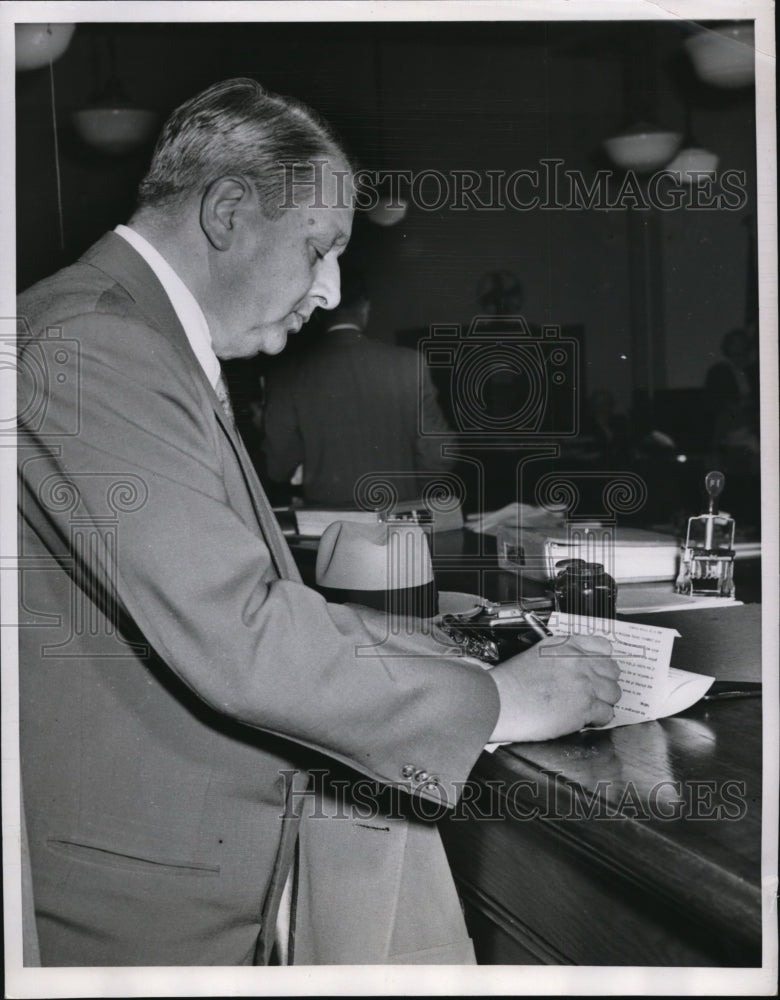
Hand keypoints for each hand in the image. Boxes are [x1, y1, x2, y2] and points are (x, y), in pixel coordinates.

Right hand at [487, 633, 620, 742]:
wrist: (500, 701)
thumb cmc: (510, 683)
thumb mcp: (536, 654)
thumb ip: (561, 657)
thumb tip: (578, 669)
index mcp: (565, 645)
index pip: (603, 646)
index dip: (603, 660)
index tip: (599, 669)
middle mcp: (578, 661)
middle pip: (612, 670)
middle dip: (604, 682)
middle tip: (594, 691)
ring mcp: (583, 683)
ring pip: (613, 693)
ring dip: (603, 701)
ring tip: (589, 707)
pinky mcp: (584, 707)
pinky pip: (607, 713)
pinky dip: (598, 719)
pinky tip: (585, 719)